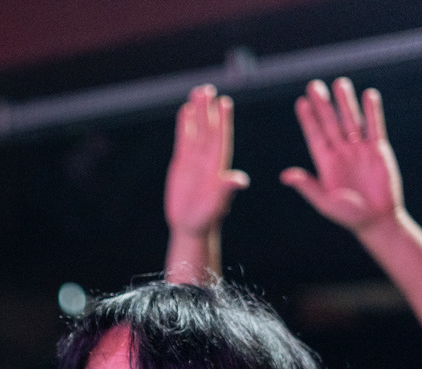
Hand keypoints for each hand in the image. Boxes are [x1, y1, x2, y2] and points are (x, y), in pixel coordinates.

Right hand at [165, 84, 249, 236]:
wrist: (190, 226)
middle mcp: (208, 159)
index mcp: (218, 167)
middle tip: (207, 89)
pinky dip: (185, 125)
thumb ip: (225, 191)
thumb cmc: (205, 218)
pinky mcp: (182, 164)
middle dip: (208, 110)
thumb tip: (240, 181)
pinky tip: (185, 111)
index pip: (221, 139)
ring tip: (197, 92)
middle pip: (208, 129)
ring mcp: (195, 160)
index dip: (222, 121)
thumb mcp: (216, 205)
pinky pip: (184, 140)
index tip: (224, 103)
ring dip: (198, 112)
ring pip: (197, 130)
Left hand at [280, 78, 402, 232]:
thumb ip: (306, 186)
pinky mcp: (378, 150)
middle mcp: (341, 152)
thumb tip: (285, 175)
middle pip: (330, 123)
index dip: (308, 119)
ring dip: (346, 103)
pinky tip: (369, 95)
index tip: (301, 102)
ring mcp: (359, 150)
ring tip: (340, 83)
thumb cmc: (347, 215)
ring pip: (351, 120)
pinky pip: (375, 127)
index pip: (315, 135)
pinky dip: (373, 111)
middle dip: (323, 104)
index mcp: (325, 163)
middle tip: (314, 85)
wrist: (375, 219)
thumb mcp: (324, 201)